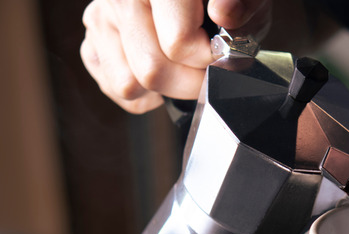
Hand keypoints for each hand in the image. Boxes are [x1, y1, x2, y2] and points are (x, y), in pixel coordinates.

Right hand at [80, 0, 271, 112]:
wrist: (194, 2)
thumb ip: (241, 4)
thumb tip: (225, 13)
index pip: (178, 42)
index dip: (209, 59)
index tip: (223, 55)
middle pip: (152, 70)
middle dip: (190, 82)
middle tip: (208, 69)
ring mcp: (101, 19)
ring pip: (130, 84)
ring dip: (167, 89)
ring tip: (186, 68)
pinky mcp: (92, 42)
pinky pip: (116, 88)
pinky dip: (145, 93)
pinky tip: (166, 71)